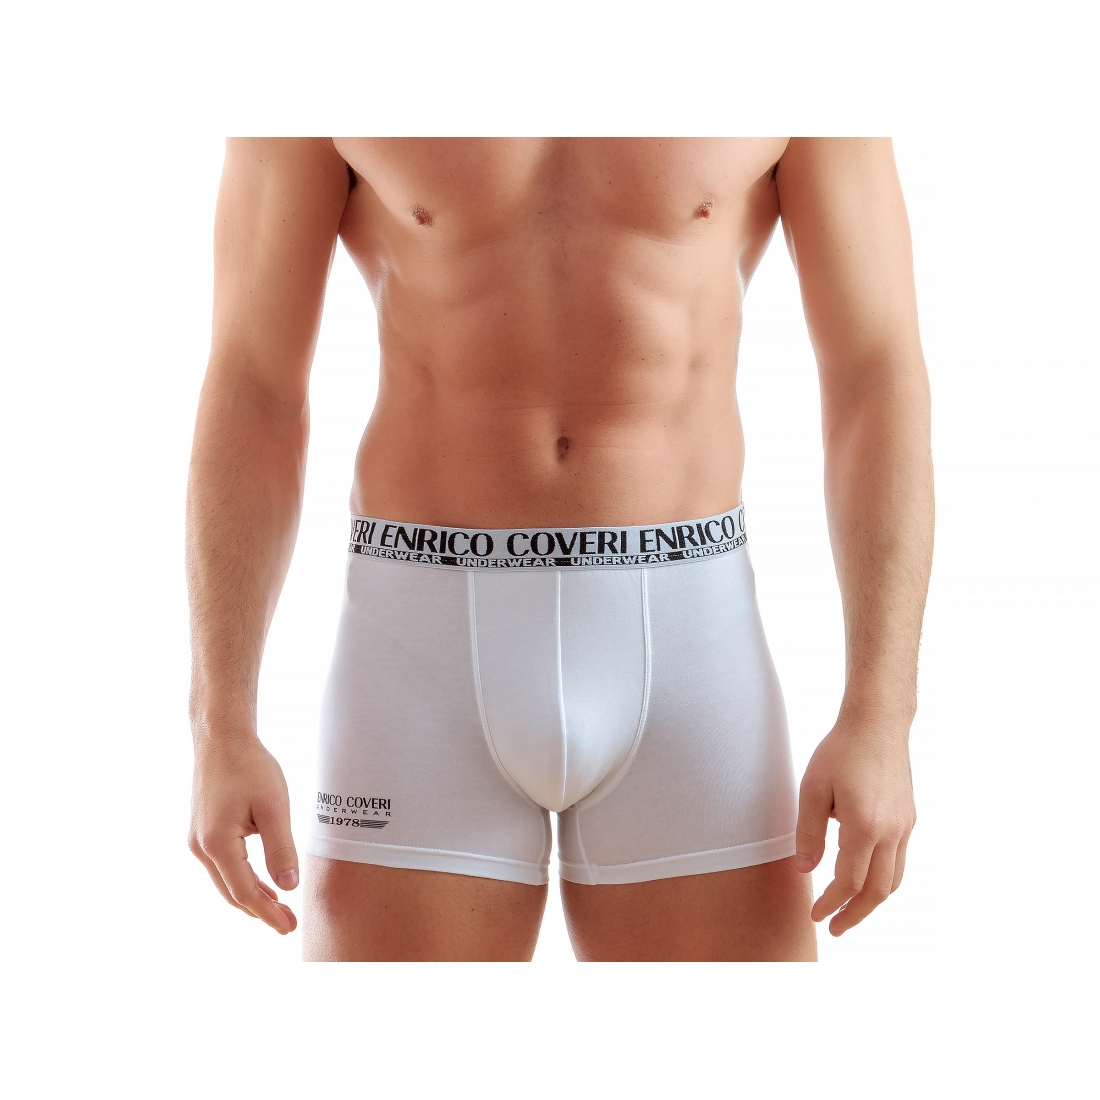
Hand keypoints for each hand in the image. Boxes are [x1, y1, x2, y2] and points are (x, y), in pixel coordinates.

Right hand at [188, 732, 298, 933]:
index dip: (268, 913)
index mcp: (217, 844)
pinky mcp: (201, 831)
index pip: (245, 892)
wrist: (221, 738)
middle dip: (260, 912)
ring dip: (251, 897)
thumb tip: (288, 887)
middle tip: (288, 926)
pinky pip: (222, 867)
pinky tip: (261, 883)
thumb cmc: (250, 766)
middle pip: (232, 893)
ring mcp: (197, 840)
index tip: (290, 928)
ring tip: (279, 909)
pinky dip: (241, 879)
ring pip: (225, 882)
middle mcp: (201, 847)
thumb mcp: (274, 806)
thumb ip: (281, 849)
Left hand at [794, 714, 915, 935]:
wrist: (877, 723)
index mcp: (865, 826)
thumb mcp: (812, 788)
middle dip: (855, 915)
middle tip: (834, 928)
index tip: (815, 916)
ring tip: (850, 912)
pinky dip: (884, 880)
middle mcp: (891, 831)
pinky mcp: (910, 818)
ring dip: (873, 902)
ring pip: (895, 880)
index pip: (849, 882)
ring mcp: (905, 826)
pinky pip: (899, 861)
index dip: (831, 904)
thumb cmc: (840, 751)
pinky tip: (866, 879)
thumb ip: (808, 832)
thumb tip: (805, 870)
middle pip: (878, 892)